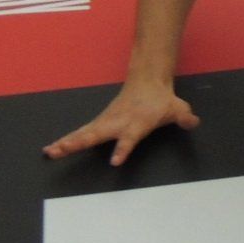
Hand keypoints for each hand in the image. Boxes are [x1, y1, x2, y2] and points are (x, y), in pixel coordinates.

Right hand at [42, 79, 200, 166]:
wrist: (147, 81)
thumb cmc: (161, 100)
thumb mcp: (177, 108)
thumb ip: (185, 117)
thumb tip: (193, 121)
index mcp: (136, 124)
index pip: (129, 139)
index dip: (124, 149)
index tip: (115, 161)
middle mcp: (117, 123)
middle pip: (96, 135)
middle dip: (78, 144)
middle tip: (61, 152)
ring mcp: (106, 122)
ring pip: (83, 134)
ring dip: (66, 144)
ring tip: (49, 153)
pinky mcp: (99, 123)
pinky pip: (80, 134)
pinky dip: (65, 142)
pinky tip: (51, 150)